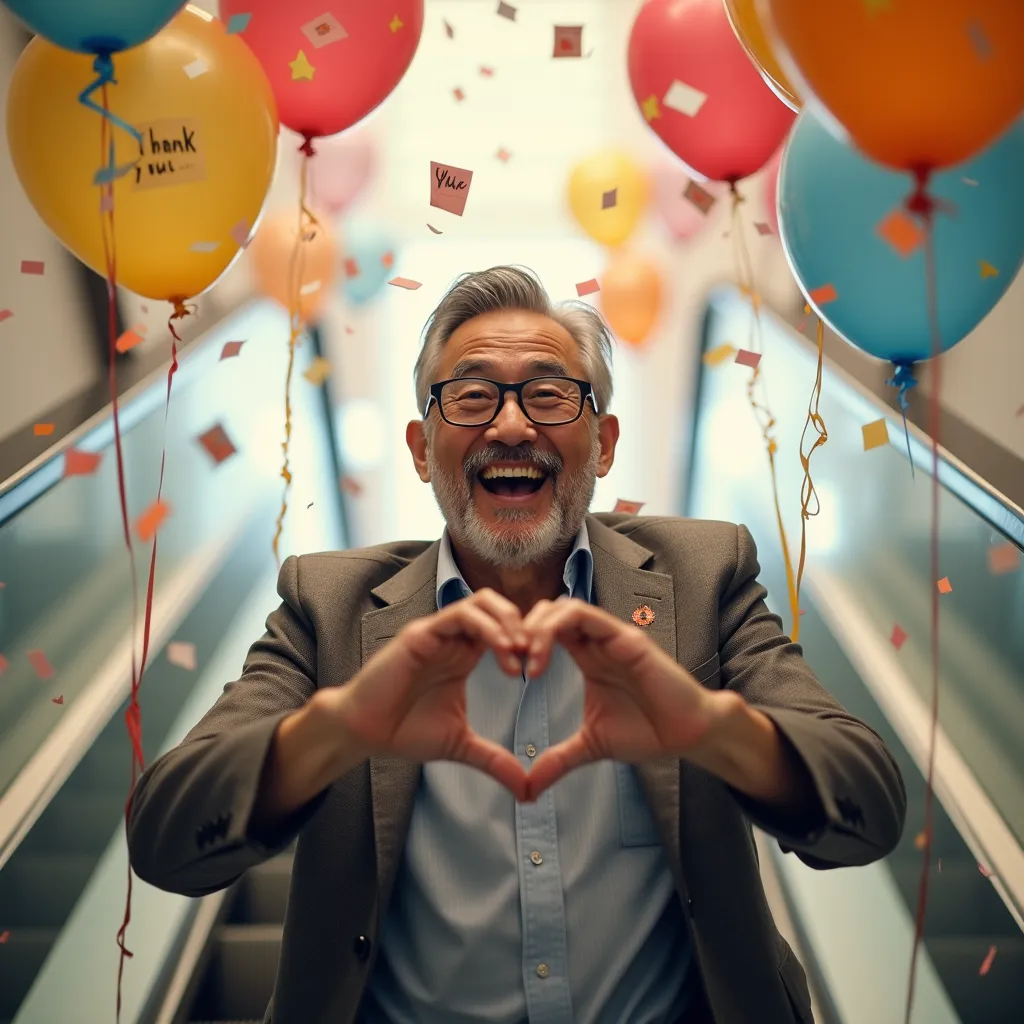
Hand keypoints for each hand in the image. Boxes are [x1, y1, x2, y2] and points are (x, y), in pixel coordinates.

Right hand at [330, 588, 531, 799]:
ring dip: (508, 622)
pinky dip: (487, 628)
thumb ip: (494, 760)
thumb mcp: (460, 745)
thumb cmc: (404, 731)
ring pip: (481, 602)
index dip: (528, 639)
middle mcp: (452, 637)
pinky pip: (459, 615)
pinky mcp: (421, 633)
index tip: (541, 668)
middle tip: (536, 655)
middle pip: (497, 604)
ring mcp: (437, 631)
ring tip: (521, 653)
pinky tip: (503, 652)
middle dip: (523, 624)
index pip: (504, 626)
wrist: (364, 732)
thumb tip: (525, 789)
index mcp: (464, 653)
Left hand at [520, 597, 724, 798]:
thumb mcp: (591, 746)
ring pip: (563, 607)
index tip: (505, 670)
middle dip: (520, 629)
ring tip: (522, 659)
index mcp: (587, 655)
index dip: (520, 641)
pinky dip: (554, 630)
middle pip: (548, 610)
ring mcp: (611, 635)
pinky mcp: (626, 638)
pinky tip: (540, 661)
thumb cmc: (648, 732)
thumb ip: (559, 760)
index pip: (546, 629)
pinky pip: (585, 616)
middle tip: (507, 661)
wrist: (686, 735)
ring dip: (535, 627)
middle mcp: (597, 639)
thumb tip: (529, 789)